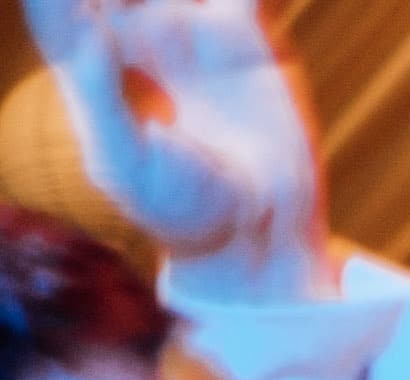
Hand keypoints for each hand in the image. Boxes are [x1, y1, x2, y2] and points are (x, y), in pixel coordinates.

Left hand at [24, 0, 330, 298]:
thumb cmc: (180, 211)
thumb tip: (93, 35)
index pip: (57, 5)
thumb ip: (100, 99)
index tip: (76, 5)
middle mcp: (135, 38)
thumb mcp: (125, 165)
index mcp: (90, 66)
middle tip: (134, 11)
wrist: (258, 234)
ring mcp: (191, 32)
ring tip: (173, 9)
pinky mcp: (246, 36)